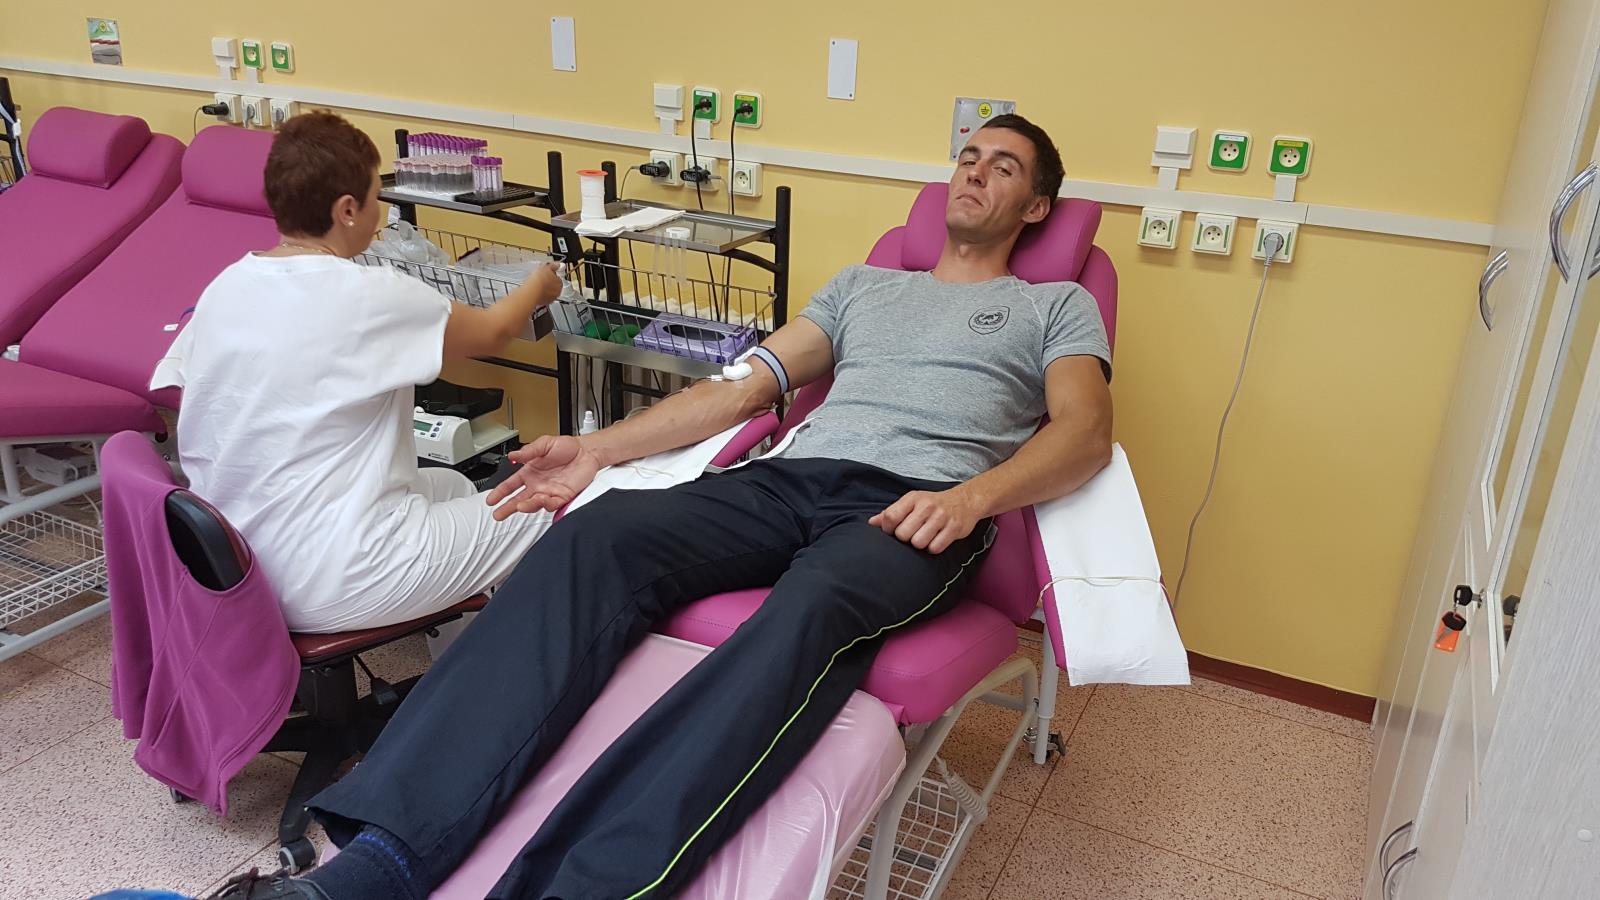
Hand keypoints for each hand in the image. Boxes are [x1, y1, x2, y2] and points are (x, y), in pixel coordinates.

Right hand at [486, 434, 603, 518]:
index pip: (510, 485)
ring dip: (526, 506)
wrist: (587, 451)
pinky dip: (546, 505)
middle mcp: (537, 484)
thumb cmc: (567, 447)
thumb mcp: (544, 444)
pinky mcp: (563, 496)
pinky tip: (541, 501)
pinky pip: (552, 504)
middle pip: (518, 500)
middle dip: (507, 508)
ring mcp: (549, 491)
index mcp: (530, 472)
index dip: (499, 493)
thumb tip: (512, 456)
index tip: (490, 500)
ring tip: (520, 506)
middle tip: (498, 515)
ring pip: (534, 504)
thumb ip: (528, 451)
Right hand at [528, 262, 563, 305]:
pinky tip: (534, 289)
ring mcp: (549, 299)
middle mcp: (556, 293)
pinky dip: (539, 293)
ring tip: (536, 283)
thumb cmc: (540, 280)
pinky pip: (541, 296)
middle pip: (553, 286)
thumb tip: (558, 264)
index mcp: (560, 284)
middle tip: (541, 278)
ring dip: (543, 288)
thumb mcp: (547, 268)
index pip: (558, 278)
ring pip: (547, 292)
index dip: (552, 275)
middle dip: (548, 282)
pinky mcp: (541, 302)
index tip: (547, 273)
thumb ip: (554, 266)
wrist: (532, 290)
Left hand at [868, 487, 982, 554]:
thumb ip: (891, 512)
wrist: (965, 500)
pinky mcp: (954, 528)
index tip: (893, 532)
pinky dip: (933, 548)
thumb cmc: (932, 504)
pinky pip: (935, 548)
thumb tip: (871, 523)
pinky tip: (936, 540)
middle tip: (912, 535)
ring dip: (920, 544)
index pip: (890, 517)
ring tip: (924, 537)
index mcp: (913, 498)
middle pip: (903, 534)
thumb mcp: (911, 502)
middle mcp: (927, 506)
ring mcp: (941, 517)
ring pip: (918, 543)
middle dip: (905, 539)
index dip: (888, 529)